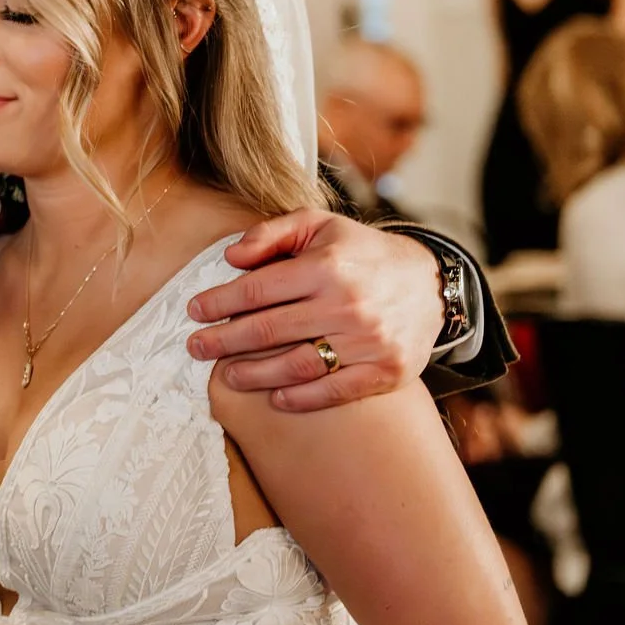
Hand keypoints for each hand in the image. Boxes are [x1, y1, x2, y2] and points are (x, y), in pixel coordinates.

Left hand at [186, 208, 444, 411]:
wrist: (429, 285)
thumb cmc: (362, 254)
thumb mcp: (320, 226)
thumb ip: (272, 234)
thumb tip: (230, 257)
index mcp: (327, 267)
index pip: (257, 289)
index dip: (219, 302)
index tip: (195, 311)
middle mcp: (346, 305)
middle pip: (268, 330)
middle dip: (223, 340)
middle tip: (196, 347)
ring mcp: (368, 342)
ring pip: (296, 365)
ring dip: (254, 374)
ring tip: (226, 375)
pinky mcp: (386, 371)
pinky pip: (334, 391)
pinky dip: (301, 398)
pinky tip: (275, 398)